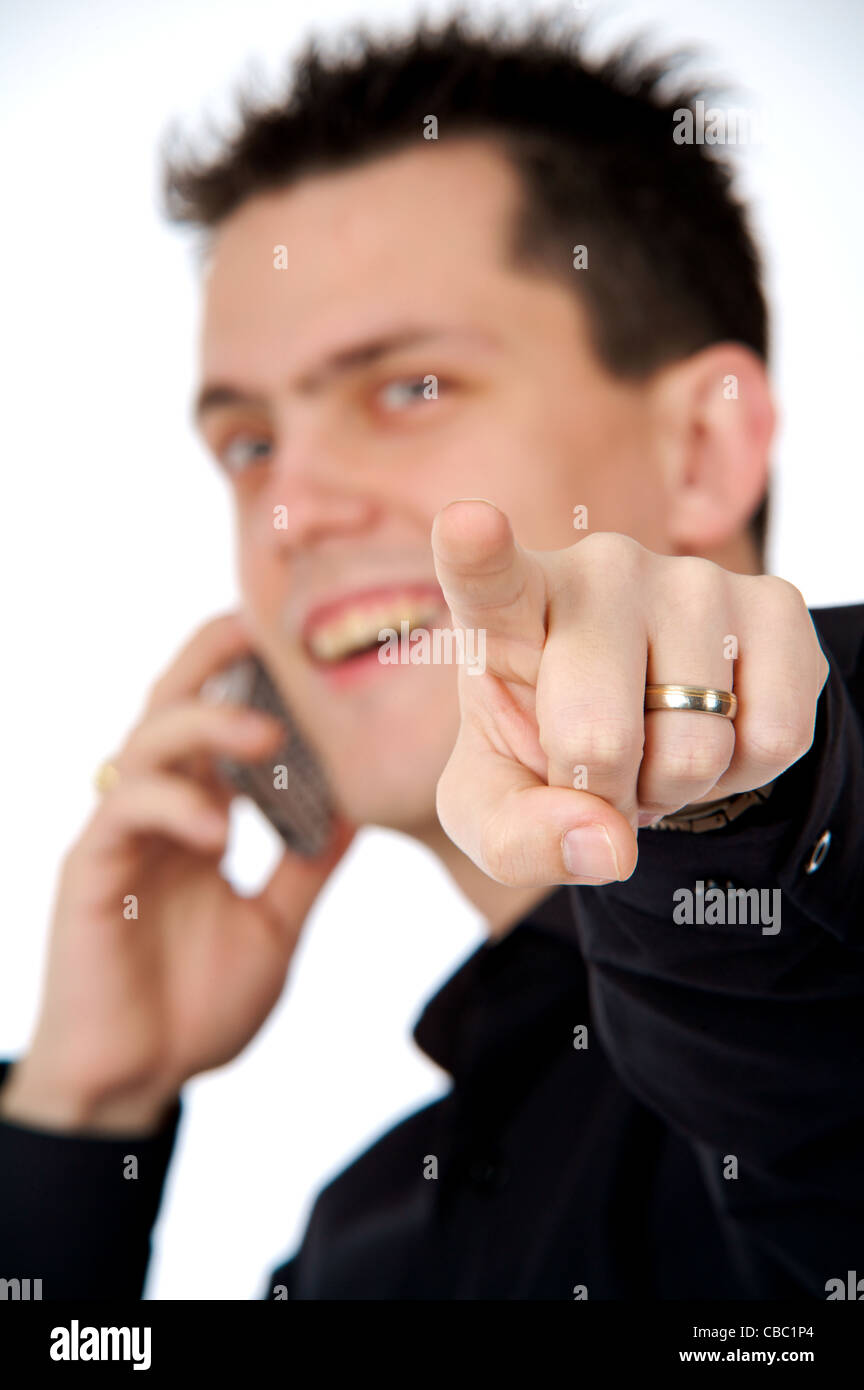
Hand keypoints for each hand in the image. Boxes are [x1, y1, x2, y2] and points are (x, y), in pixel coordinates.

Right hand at [0, 613, 353, 1133]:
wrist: (139, 1082)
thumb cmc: (196, 1005)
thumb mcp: (274, 927)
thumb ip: (305, 869)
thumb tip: (357, 814)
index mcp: (193, 816)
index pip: (215, 725)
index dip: (246, 678)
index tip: (301, 643)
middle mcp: (154, 814)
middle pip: (169, 707)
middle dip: (210, 660)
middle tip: (263, 629)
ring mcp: (119, 838)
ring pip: (145, 746)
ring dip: (205, 729)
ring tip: (267, 736)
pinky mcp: (89, 874)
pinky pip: (125, 816)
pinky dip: (175, 809)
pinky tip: (219, 834)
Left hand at [431, 501, 828, 888]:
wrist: (643, 723)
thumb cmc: (543, 752)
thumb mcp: (495, 808)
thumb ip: (517, 838)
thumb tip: (605, 845)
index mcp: (505, 610)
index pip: (484, 573)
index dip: (476, 551)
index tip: (466, 525)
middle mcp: (598, 571)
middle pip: (598, 736)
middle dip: (605, 794)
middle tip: (599, 771)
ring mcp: (690, 578)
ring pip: (696, 745)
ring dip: (676, 785)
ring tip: (653, 742)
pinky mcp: (773, 600)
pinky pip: (775, 736)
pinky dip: (745, 772)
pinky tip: (715, 728)